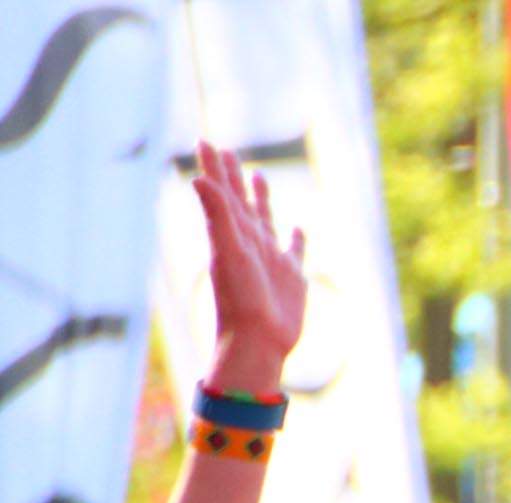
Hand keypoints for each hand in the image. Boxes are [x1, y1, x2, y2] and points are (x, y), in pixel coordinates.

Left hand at [193, 146, 308, 392]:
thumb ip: (218, 215)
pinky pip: (295, 251)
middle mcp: (249, 241)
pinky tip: (299, 229)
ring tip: (259, 177)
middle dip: (232, 176)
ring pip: (265, 220)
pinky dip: (297, 239)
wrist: (259, 341)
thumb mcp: (229, 252)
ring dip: (260, 199)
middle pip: (239, 200)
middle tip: (225, 151)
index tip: (205, 141)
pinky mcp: (291, 277)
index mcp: (232, 233)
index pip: (221, 192)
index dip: (214, 167)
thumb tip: (200, 179)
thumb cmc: (240, 299)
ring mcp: (271, 258)